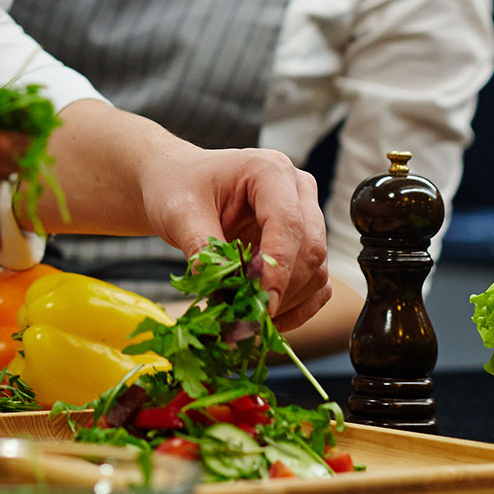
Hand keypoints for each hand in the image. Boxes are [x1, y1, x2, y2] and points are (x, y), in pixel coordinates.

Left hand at [140, 148, 330, 329]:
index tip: (261, 305)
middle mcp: (297, 191)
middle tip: (248, 320)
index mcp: (271, 171)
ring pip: (316, 270)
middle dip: (281, 291)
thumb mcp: (180, 213)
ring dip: (288, 303)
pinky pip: (315, 283)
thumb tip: (218, 292)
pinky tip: (268, 322)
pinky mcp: (302, 245)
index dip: (277, 269)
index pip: (289, 224)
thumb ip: (202, 248)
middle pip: (310, 249)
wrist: (177, 185)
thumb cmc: (179, 187)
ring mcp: (305, 218)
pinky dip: (297, 307)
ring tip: (248, 322)